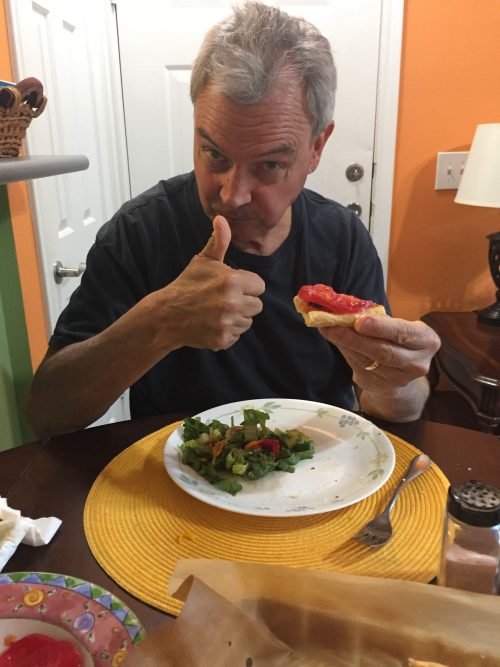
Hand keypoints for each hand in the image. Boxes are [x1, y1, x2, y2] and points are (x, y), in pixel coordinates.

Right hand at [160, 216, 264, 349]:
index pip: (259, 286)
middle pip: (257, 305)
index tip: (231, 286)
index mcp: (233, 281)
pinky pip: (237, 335)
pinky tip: (214, 323)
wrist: (167, 315)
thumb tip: (222, 219)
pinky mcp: (223, 339)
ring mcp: (228, 323)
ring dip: (237, 317)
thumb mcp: (203, 261)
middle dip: (244, 302)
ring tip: (218, 311)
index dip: (247, 285)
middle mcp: (233, 303)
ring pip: (248, 321)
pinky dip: (228, 331)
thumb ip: (219, 242)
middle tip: (223, 300)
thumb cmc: (187, 285)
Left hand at [320, 315, 440, 392]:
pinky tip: (335, 340)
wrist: (401, 372)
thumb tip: (348, 309)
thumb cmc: (398, 341)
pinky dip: (344, 352)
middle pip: (383, 351)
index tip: (359, 321)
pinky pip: (358, 367)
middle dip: (356, 337)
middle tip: (334, 325)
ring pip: (367, 360)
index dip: (381, 328)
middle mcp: (416, 364)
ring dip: (344, 343)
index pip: (403, 334)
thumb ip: (379, 320)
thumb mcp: (398, 327)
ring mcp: (397, 379)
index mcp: (426, 342)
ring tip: (328, 329)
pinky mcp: (378, 386)